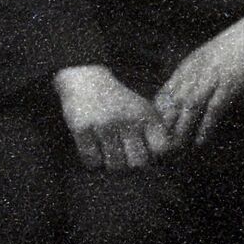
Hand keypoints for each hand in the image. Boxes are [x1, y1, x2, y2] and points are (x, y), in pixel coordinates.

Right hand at [55, 64, 172, 171]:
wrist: (84, 78)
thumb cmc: (117, 100)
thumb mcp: (141, 108)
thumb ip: (154, 132)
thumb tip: (160, 161)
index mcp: (145, 114)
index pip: (160, 148)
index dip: (153, 154)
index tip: (144, 151)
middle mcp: (127, 120)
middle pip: (137, 162)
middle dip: (131, 163)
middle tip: (123, 157)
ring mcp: (103, 125)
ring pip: (114, 165)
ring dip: (111, 163)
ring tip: (107, 154)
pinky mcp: (82, 129)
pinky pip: (92, 160)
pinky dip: (92, 160)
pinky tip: (92, 150)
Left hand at [153, 12, 243, 148]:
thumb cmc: (236, 45)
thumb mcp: (207, 58)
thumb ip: (195, 74)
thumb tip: (187, 94)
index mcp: (187, 67)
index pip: (164, 93)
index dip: (158, 114)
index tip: (153, 132)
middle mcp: (193, 73)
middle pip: (172, 103)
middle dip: (164, 126)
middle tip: (160, 147)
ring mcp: (210, 79)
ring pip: (188, 108)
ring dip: (181, 130)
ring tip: (177, 150)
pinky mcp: (228, 85)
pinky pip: (212, 110)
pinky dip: (205, 127)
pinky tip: (200, 141)